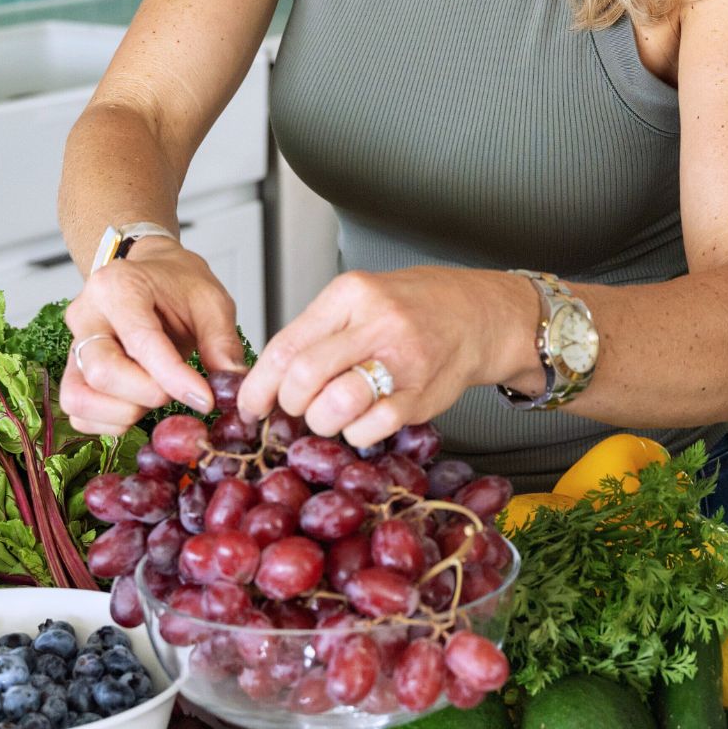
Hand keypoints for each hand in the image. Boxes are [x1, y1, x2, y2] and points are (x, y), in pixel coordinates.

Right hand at [59, 239, 246, 434]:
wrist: (153, 274)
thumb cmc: (178, 284)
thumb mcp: (210, 301)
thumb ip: (221, 341)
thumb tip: (231, 383)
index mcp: (118, 287)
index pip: (141, 342)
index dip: (174, 378)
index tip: (205, 400)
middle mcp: (86, 314)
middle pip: (102, 373)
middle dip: (146, 396)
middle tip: (178, 392)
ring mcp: (73, 344)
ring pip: (80, 398)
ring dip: (124, 413)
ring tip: (157, 396)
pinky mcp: (70, 370)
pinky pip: (78, 412)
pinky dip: (109, 422)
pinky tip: (139, 406)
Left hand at [238, 267, 535, 446]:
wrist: (476, 314)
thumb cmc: (410, 309)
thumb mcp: (360, 301)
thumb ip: (317, 332)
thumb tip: (265, 379)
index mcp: (350, 295)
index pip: (286, 345)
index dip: (259, 385)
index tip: (250, 406)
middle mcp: (377, 323)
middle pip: (304, 377)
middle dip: (290, 405)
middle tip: (296, 409)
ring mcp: (402, 359)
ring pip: (334, 406)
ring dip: (321, 422)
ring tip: (330, 415)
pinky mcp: (421, 394)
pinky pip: (371, 427)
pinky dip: (356, 434)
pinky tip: (362, 422)